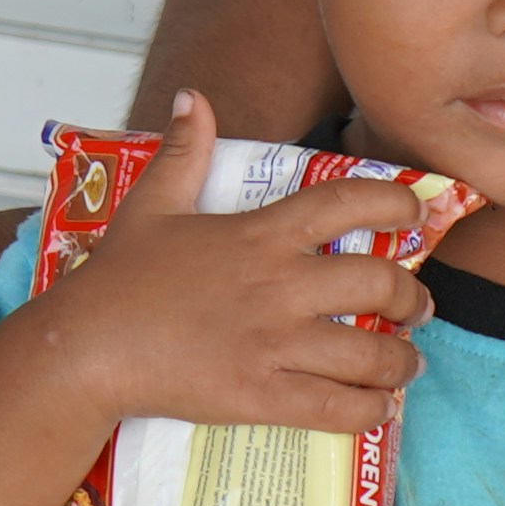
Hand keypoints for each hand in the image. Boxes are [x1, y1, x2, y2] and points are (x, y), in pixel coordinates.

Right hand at [0, 92, 445, 441]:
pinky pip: (337, 408)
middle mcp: (278, 286)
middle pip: (377, 283)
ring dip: (402, 360)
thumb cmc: (117, 278)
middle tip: (419, 304)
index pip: (347, 203)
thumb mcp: (150, 204)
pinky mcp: (260, 396)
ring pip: (369, 353)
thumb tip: (190, 96)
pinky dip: (370, 409)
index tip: (417, 214)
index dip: (395, 203)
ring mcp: (272, 344)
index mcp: (259, 234)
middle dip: (412, 294)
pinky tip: (378, 406)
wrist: (85, 348)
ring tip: (408, 363)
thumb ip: (182, 150)